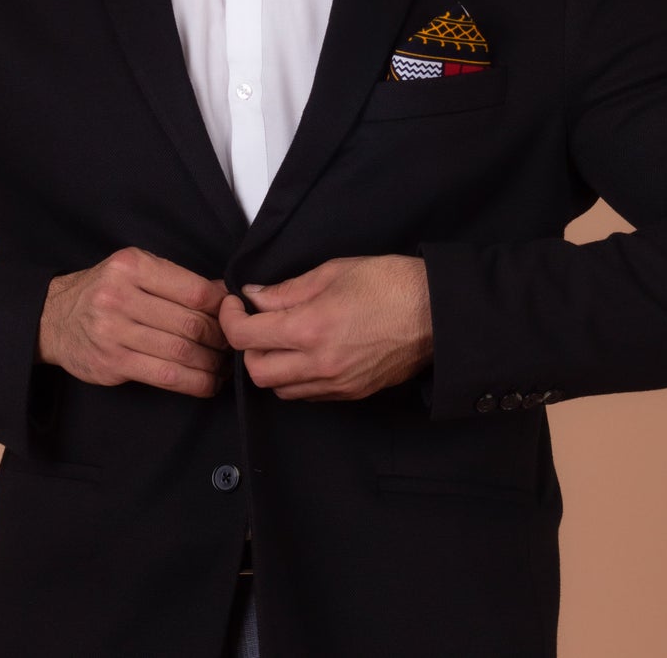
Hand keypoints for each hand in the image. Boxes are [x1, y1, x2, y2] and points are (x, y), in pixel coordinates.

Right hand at [37, 248, 228, 398]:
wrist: (52, 318)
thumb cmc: (104, 291)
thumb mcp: (136, 270)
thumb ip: (177, 280)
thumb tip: (225, 294)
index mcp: (132, 267)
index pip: (193, 290)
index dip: (222, 308)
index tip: (235, 316)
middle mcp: (121, 297)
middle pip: (190, 324)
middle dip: (221, 338)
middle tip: (235, 345)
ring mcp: (114, 333)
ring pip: (181, 352)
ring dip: (212, 363)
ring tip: (225, 365)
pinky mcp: (112, 364)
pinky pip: (165, 376)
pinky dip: (194, 382)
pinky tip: (208, 382)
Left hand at [219, 256, 432, 400]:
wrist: (437, 313)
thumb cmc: (389, 283)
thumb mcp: (333, 271)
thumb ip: (287, 290)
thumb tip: (254, 297)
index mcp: (310, 328)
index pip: (246, 337)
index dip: (230, 319)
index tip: (235, 305)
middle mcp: (318, 363)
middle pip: (257, 372)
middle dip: (248, 348)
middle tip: (257, 323)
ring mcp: (336, 384)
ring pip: (280, 389)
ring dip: (272, 365)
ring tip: (282, 338)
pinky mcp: (352, 393)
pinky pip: (308, 394)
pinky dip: (296, 378)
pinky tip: (307, 353)